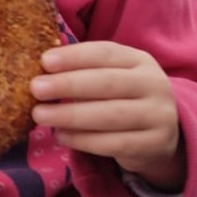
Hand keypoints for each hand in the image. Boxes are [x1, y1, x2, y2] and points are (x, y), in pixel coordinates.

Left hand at [31, 42, 184, 190]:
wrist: (160, 134)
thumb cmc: (120, 97)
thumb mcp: (110, 75)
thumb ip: (82, 70)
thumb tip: (40, 66)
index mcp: (139, 60)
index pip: (105, 52)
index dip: (74, 56)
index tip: (44, 61)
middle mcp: (154, 84)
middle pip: (108, 82)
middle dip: (69, 85)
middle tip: (36, 89)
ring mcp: (159, 116)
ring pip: (111, 115)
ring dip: (71, 115)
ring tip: (40, 115)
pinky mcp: (155, 144)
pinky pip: (115, 143)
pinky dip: (84, 141)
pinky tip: (61, 136)